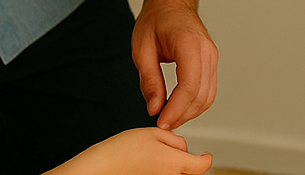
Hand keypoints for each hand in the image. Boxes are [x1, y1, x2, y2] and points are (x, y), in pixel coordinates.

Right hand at [64, 128, 211, 174]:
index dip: (205, 157)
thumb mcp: (152, 133)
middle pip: (191, 173)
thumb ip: (175, 139)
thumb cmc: (120, 152)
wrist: (98, 168)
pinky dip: (163, 172)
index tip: (205, 154)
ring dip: (175, 168)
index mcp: (174, 164)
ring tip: (155, 157)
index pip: (203, 166)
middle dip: (188, 162)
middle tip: (173, 152)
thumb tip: (183, 147)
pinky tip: (149, 166)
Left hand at [132, 0, 217, 130]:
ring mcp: (212, 56)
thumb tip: (155, 108)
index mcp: (189, 44)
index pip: (189, 85)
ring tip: (169, 118)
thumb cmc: (156, 19)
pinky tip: (178, 108)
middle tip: (161, 124)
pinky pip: (208, 89)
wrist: (171, 3)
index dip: (176, 109)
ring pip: (208, 96)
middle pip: (201, 94)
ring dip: (189, 112)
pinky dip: (195, 103)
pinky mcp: (211, 62)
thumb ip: (149, 79)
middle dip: (182, 115)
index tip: (161, 122)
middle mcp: (206, 51)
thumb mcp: (142, 48)